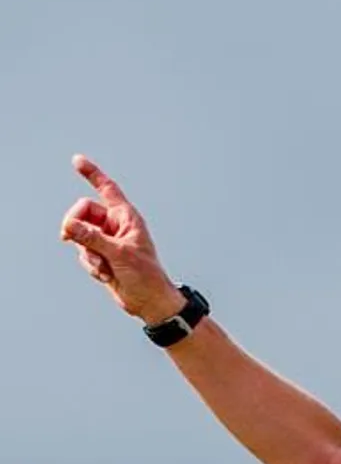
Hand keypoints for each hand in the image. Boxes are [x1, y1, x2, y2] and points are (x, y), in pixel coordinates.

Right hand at [59, 156, 185, 324]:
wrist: (150, 303)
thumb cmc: (146, 276)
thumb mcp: (119, 254)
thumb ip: (92, 238)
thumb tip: (69, 226)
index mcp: (126, 218)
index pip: (107, 189)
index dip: (92, 174)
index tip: (76, 160)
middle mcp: (116, 226)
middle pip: (83, 212)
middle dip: (75, 225)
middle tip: (67, 236)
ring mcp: (107, 241)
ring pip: (80, 235)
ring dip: (88, 253)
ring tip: (104, 267)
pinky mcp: (102, 256)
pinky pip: (84, 253)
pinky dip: (91, 265)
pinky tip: (106, 276)